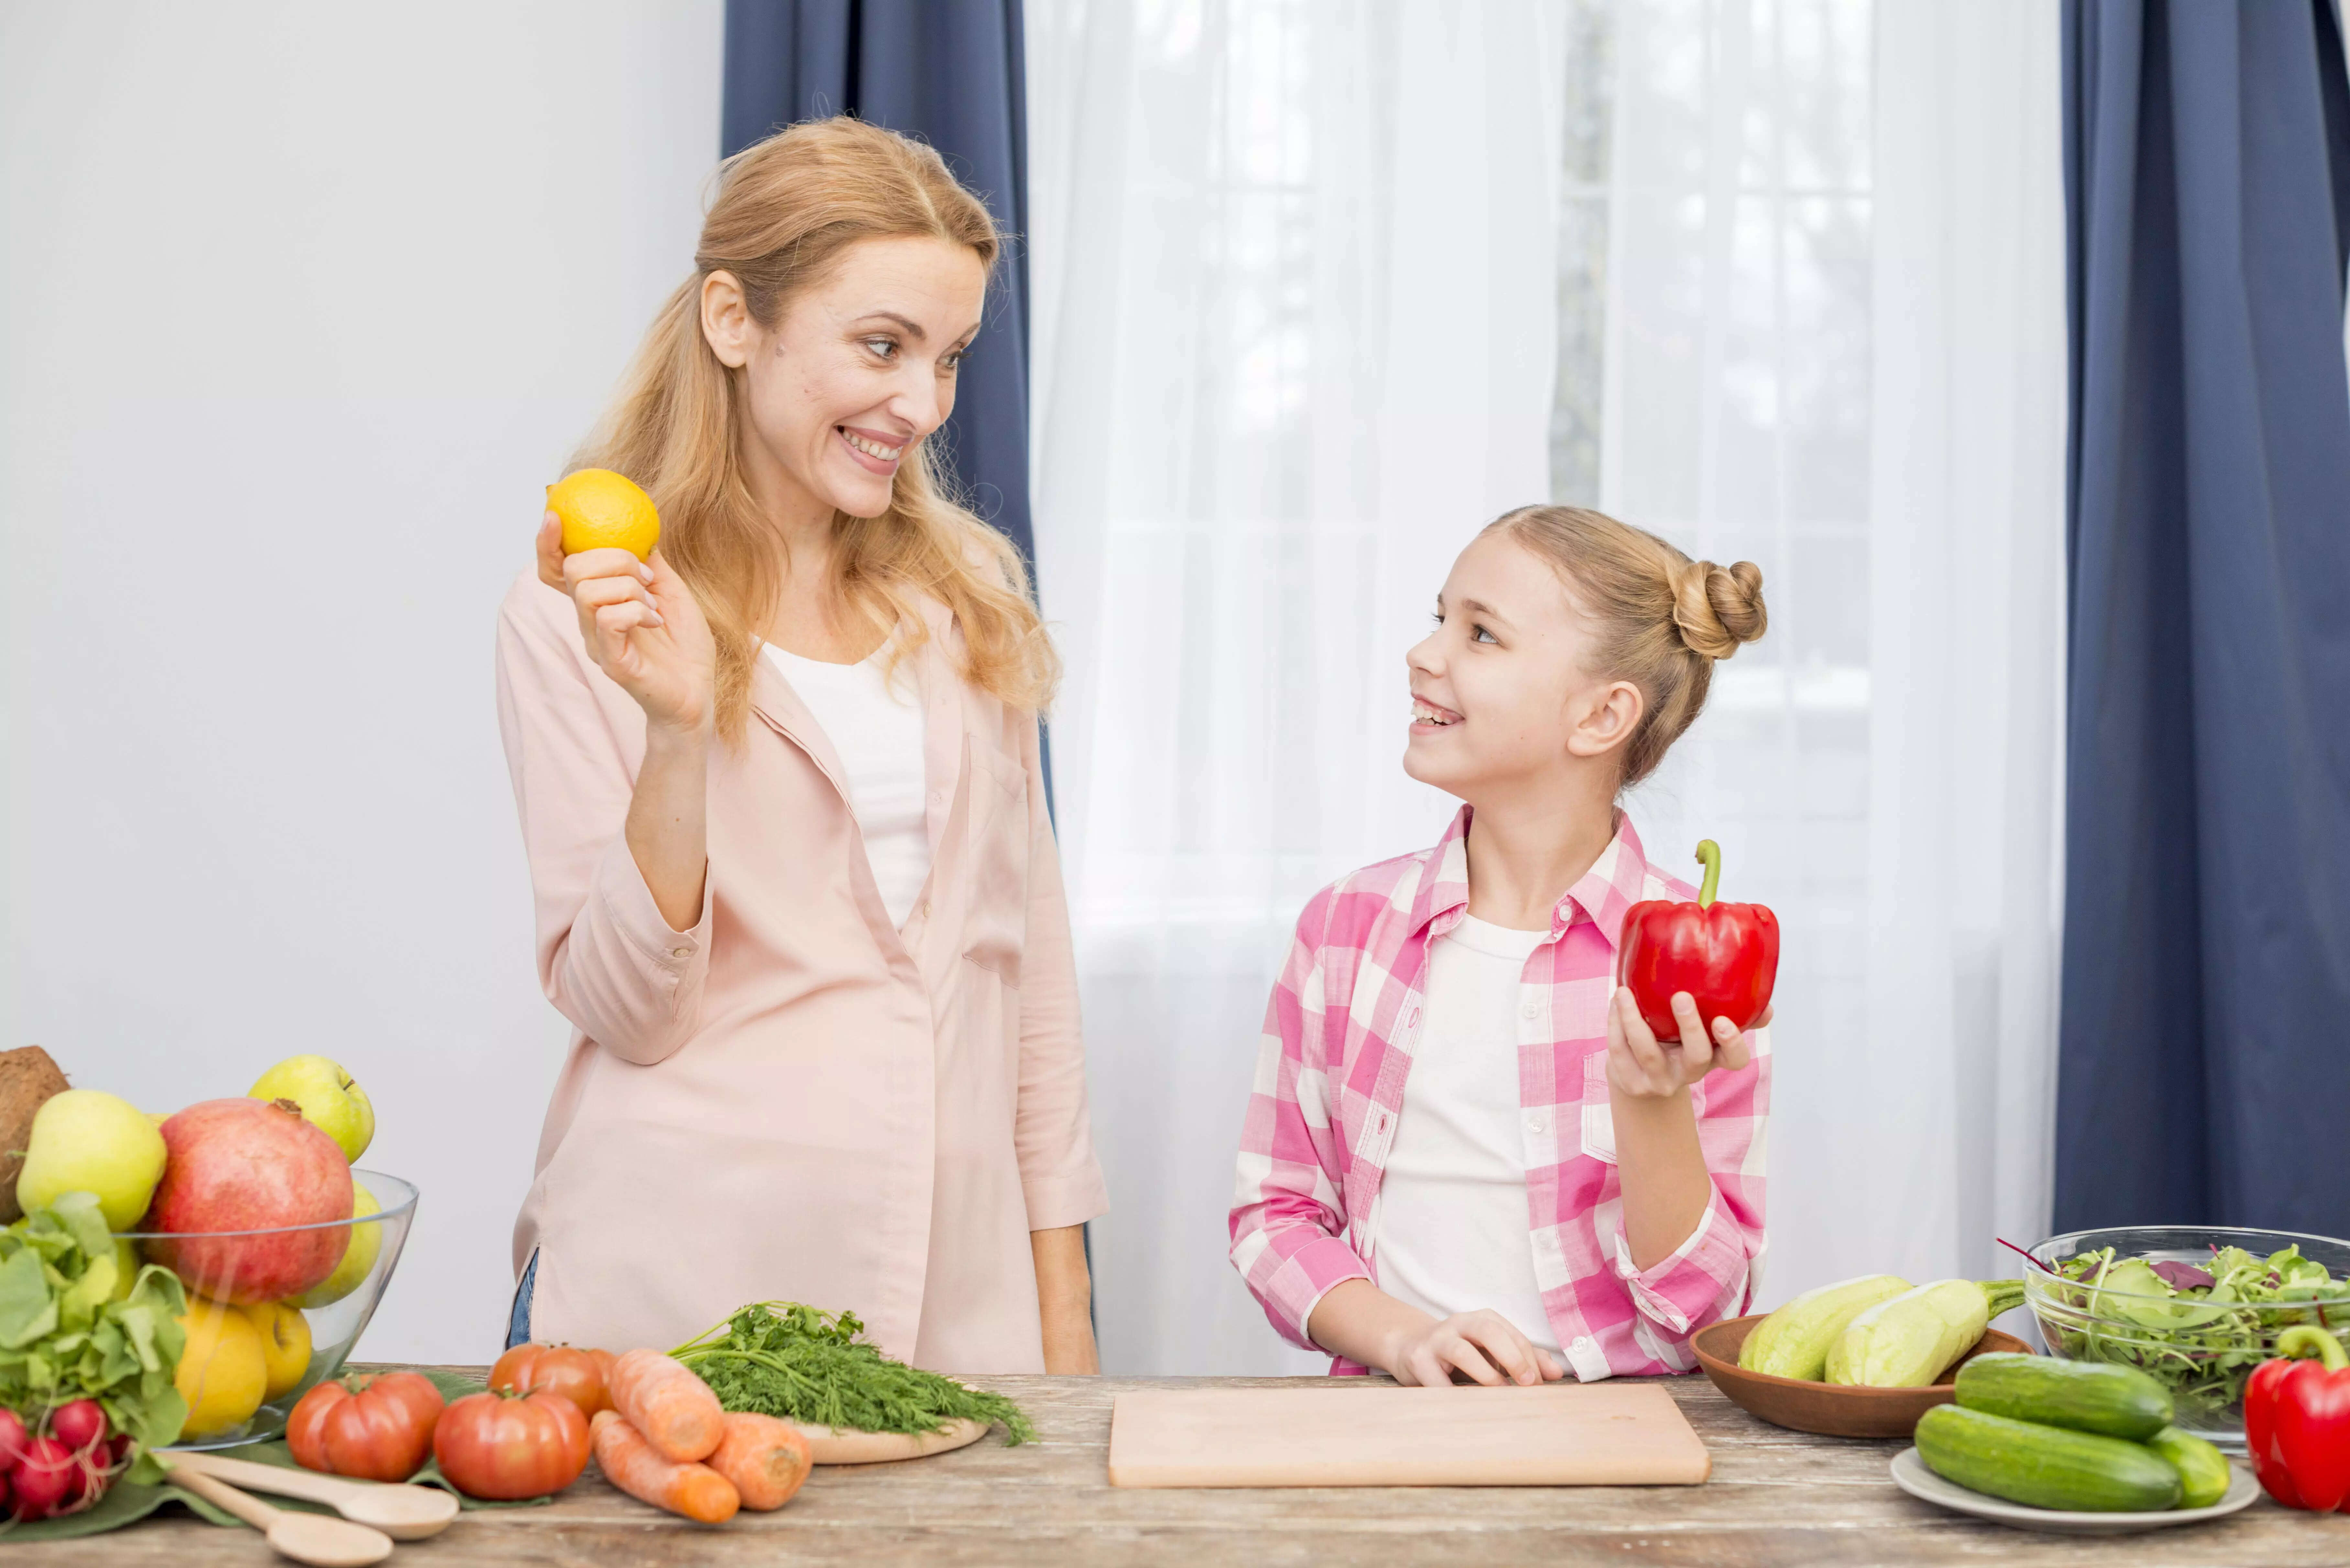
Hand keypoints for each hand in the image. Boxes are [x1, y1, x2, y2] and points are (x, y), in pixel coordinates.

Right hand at [537, 511, 713, 735]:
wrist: (699, 693)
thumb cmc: (684, 646)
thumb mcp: (671, 592)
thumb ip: (651, 563)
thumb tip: (640, 530)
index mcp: (597, 601)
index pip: (556, 568)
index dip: (547, 542)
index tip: (554, 515)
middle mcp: (588, 620)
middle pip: (573, 569)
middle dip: (615, 559)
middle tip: (647, 578)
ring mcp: (597, 641)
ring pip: (588, 591)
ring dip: (629, 587)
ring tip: (653, 605)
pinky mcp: (612, 661)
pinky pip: (609, 618)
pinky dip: (636, 610)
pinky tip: (655, 620)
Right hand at [1382, 1309, 1564, 1387]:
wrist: (1408, 1347)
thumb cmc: (1459, 1353)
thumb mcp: (1491, 1351)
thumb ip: (1523, 1358)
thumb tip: (1557, 1372)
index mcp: (1482, 1320)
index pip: (1512, 1334)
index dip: (1530, 1358)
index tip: (1542, 1383)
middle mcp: (1459, 1324)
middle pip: (1488, 1331)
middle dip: (1512, 1357)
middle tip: (1528, 1383)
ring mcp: (1436, 1339)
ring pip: (1461, 1350)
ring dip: (1485, 1374)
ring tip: (1499, 1394)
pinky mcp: (1417, 1358)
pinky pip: (1436, 1379)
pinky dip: (1453, 1394)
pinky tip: (1465, 1408)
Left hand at [1606, 987, 1767, 1099]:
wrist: (1642, 1077)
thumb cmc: (1679, 1041)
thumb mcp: (1706, 1033)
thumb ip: (1736, 1014)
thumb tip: (1766, 1004)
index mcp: (1712, 1058)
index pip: (1734, 1060)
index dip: (1732, 1043)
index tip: (1724, 1020)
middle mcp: (1688, 1073)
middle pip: (1695, 1056)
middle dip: (1690, 1026)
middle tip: (1682, 996)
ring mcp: (1658, 1080)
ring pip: (1648, 1052)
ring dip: (1634, 1020)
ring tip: (1624, 992)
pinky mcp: (1630, 1081)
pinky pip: (1620, 1051)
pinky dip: (1614, 1024)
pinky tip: (1614, 1003)